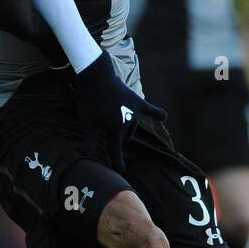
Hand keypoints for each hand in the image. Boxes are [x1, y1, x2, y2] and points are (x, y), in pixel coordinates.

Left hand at [73, 51, 166, 169]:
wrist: (97, 75)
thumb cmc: (89, 100)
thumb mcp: (86, 122)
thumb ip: (88, 140)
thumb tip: (84, 154)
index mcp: (115, 130)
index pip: (116, 151)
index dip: (117, 163)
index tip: (120, 171)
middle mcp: (128, 122)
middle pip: (124, 138)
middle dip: (118, 142)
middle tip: (110, 144)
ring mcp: (134, 111)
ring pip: (132, 127)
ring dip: (127, 131)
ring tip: (119, 132)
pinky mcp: (136, 100)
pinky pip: (149, 109)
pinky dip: (156, 113)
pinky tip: (163, 117)